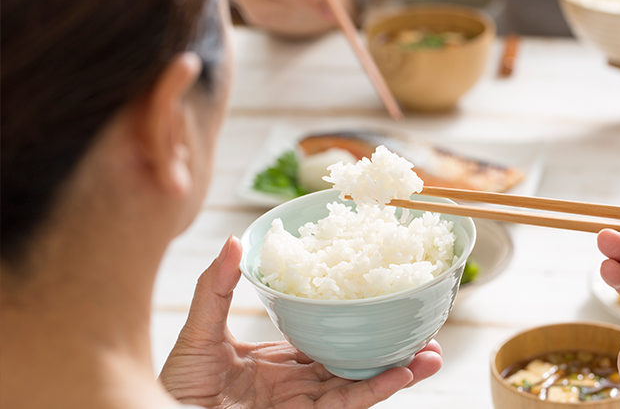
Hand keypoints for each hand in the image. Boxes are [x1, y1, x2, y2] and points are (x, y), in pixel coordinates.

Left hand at [159, 235, 442, 408]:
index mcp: (277, 361)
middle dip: (390, 346)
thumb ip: (217, 289)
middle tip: (426, 326)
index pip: (324, 336)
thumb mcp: (198, 332)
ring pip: (359, 384)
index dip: (355, 318)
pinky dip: (376, 390)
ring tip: (433, 353)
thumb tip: (237, 240)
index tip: (382, 294)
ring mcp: (301, 405)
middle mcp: (295, 383)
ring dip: (398, 370)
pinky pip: (345, 405)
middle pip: (352, 360)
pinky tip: (403, 375)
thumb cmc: (174, 386)